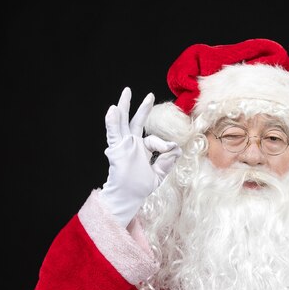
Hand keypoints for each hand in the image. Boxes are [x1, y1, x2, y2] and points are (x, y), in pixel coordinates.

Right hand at [99, 87, 181, 227]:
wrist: (128, 197)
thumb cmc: (139, 188)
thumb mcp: (158, 174)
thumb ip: (167, 162)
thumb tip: (176, 149)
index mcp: (142, 149)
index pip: (154, 140)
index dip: (163, 144)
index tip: (171, 149)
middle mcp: (132, 144)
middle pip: (136, 122)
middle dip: (142, 108)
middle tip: (148, 95)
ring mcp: (123, 145)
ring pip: (123, 123)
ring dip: (124, 107)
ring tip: (126, 92)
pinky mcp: (116, 148)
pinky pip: (114, 133)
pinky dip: (113, 122)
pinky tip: (112, 110)